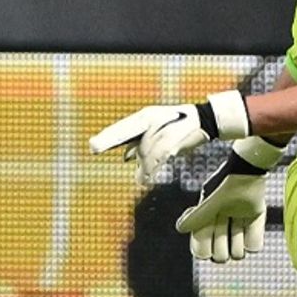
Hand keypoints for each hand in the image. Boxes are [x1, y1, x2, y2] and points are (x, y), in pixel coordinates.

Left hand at [88, 90, 250, 182]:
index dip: (108, 137)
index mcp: (143, 117)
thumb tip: (125, 157)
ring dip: (142, 165)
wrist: (203, 120)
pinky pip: (159, 155)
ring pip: (145, 148)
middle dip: (110, 139)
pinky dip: (152, 167)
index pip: (122, 129)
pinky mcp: (174, 137)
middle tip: (93, 146)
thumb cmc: (177, 128)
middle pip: (128, 132)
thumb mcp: (156, 134)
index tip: (92, 145)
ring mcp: (162, 126)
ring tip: (141, 179)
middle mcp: (150, 118)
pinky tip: (146, 178)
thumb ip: (140, 144)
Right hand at [175, 137, 284, 261]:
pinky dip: (253, 238)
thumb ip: (197, 216)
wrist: (250, 170)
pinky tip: (251, 221)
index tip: (207, 233)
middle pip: (219, 257)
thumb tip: (179, 228)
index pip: (202, 250)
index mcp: (207, 222)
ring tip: (239, 223)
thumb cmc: (226, 184)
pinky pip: (255, 246)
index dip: (203, 247)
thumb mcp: (211, 201)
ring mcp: (238, 226)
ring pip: (237, 255)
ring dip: (238, 242)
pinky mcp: (254, 224)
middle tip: (224, 225)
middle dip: (222, 246)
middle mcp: (221, 227)